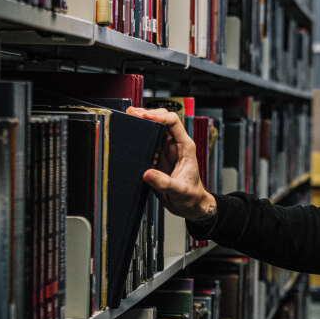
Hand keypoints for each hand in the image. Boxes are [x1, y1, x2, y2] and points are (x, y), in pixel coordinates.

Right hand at [126, 106, 217, 222]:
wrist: (189, 205)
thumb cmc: (191, 196)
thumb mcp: (179, 190)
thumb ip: (164, 182)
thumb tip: (147, 173)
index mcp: (185, 147)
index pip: (173, 122)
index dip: (159, 116)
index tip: (145, 117)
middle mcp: (175, 145)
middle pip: (162, 120)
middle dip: (147, 114)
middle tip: (132, 113)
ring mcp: (165, 150)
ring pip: (154, 128)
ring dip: (142, 122)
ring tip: (128, 117)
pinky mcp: (157, 157)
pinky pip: (147, 141)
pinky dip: (139, 135)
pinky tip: (129, 133)